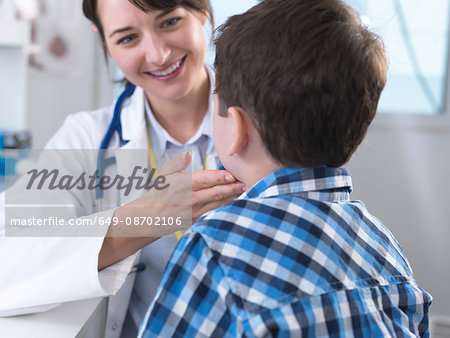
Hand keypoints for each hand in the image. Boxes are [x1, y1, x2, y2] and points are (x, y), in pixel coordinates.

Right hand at [99, 151, 243, 268]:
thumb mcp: (164, 175)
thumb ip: (177, 163)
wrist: (148, 218)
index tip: (233, 175)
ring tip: (247, 190)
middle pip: (214, 192)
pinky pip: (214, 212)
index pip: (203, 179)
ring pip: (217, 203)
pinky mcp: (196, 221)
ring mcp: (193, 212)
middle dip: (232, 188)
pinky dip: (226, 206)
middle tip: (247, 182)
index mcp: (181, 184)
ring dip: (233, 197)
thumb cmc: (159, 193)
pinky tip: (237, 201)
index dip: (219, 177)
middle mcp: (187, 199)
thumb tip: (187, 155)